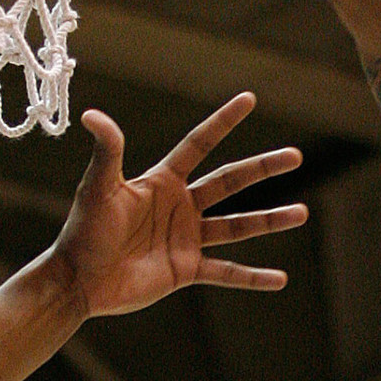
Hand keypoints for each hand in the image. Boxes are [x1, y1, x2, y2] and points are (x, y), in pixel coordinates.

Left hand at [50, 93, 304, 321]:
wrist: (79, 280)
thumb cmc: (84, 231)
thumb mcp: (98, 188)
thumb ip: (107, 152)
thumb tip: (94, 115)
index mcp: (162, 181)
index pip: (199, 144)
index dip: (223, 122)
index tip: (249, 100)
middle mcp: (180, 206)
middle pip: (230, 182)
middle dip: (263, 168)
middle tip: (295, 156)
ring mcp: (186, 239)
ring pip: (237, 226)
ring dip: (269, 220)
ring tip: (301, 212)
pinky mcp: (186, 270)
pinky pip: (227, 273)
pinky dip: (252, 277)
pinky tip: (279, 278)